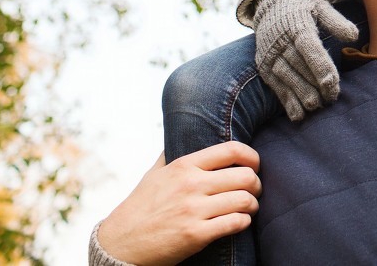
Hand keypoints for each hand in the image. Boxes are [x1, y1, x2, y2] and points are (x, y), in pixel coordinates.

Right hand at [96, 143, 262, 265]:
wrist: (120, 243)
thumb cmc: (140, 207)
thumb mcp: (154, 174)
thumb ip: (171, 154)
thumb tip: (180, 133)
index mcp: (184, 166)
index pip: (231, 150)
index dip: (252, 157)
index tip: (254, 165)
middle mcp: (191, 184)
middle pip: (245, 176)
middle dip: (256, 184)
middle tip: (254, 191)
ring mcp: (193, 210)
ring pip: (245, 200)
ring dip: (252, 206)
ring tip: (249, 208)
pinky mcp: (195, 234)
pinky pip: (235, 223)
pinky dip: (244, 223)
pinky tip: (240, 222)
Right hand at [253, 0, 359, 121]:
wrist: (272, 2)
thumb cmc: (302, 6)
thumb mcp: (320, 6)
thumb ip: (337, 21)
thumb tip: (354, 36)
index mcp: (297, 25)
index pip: (309, 48)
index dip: (321, 67)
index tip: (333, 83)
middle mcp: (281, 41)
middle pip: (299, 66)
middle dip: (315, 84)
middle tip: (331, 99)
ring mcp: (270, 55)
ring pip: (286, 78)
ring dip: (301, 94)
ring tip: (316, 106)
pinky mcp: (264, 66)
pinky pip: (275, 86)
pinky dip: (286, 101)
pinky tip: (298, 115)